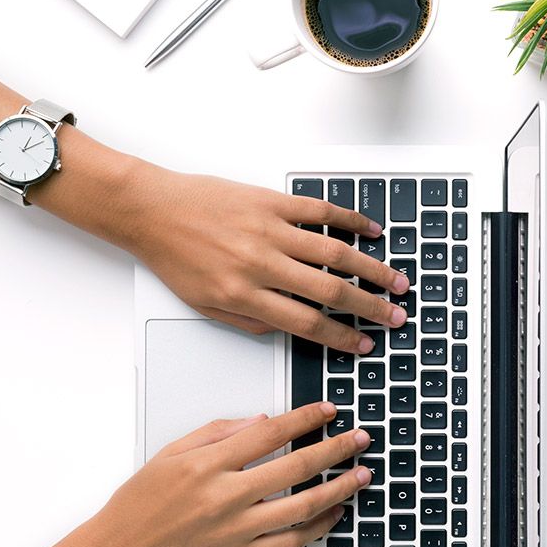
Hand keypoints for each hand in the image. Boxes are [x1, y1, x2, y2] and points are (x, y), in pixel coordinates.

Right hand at [88, 402, 370, 546]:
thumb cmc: (140, 503)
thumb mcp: (171, 453)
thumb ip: (217, 432)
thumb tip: (262, 420)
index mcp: (207, 465)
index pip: (270, 433)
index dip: (305, 418)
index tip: (327, 410)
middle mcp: (226, 497)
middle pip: (296, 467)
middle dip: (335, 449)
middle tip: (360, 438)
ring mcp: (237, 531)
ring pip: (302, 506)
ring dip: (339, 488)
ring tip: (361, 475)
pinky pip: (290, 542)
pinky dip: (318, 527)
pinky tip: (334, 512)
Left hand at [127, 170, 409, 353]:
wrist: (150, 210)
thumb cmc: (174, 257)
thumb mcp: (205, 306)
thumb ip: (250, 322)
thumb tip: (290, 329)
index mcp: (244, 295)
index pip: (307, 323)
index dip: (342, 337)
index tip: (364, 344)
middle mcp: (261, 264)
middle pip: (330, 291)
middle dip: (370, 307)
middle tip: (394, 316)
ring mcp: (269, 230)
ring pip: (334, 252)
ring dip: (372, 269)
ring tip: (396, 280)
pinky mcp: (270, 201)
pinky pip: (319, 212)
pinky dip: (350, 221)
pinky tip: (372, 231)